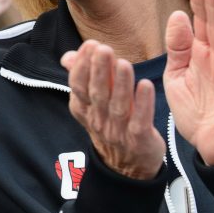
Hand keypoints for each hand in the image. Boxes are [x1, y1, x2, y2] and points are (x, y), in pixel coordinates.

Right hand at [62, 41, 165, 179]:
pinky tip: (146, 85)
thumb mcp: (91, 103)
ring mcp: (118, 131)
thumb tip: (67, 56)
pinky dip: (143, 104)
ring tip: (124, 63)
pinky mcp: (139, 140)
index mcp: (84, 109)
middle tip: (103, 48)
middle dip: (99, 70)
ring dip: (120, 84)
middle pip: (97, 94)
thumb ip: (82, 77)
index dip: (82, 66)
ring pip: (118, 106)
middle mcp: (98, 120)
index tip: (90, 45)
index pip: (78, 86)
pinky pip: (140, 121)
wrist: (127, 167)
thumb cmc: (110, 125)